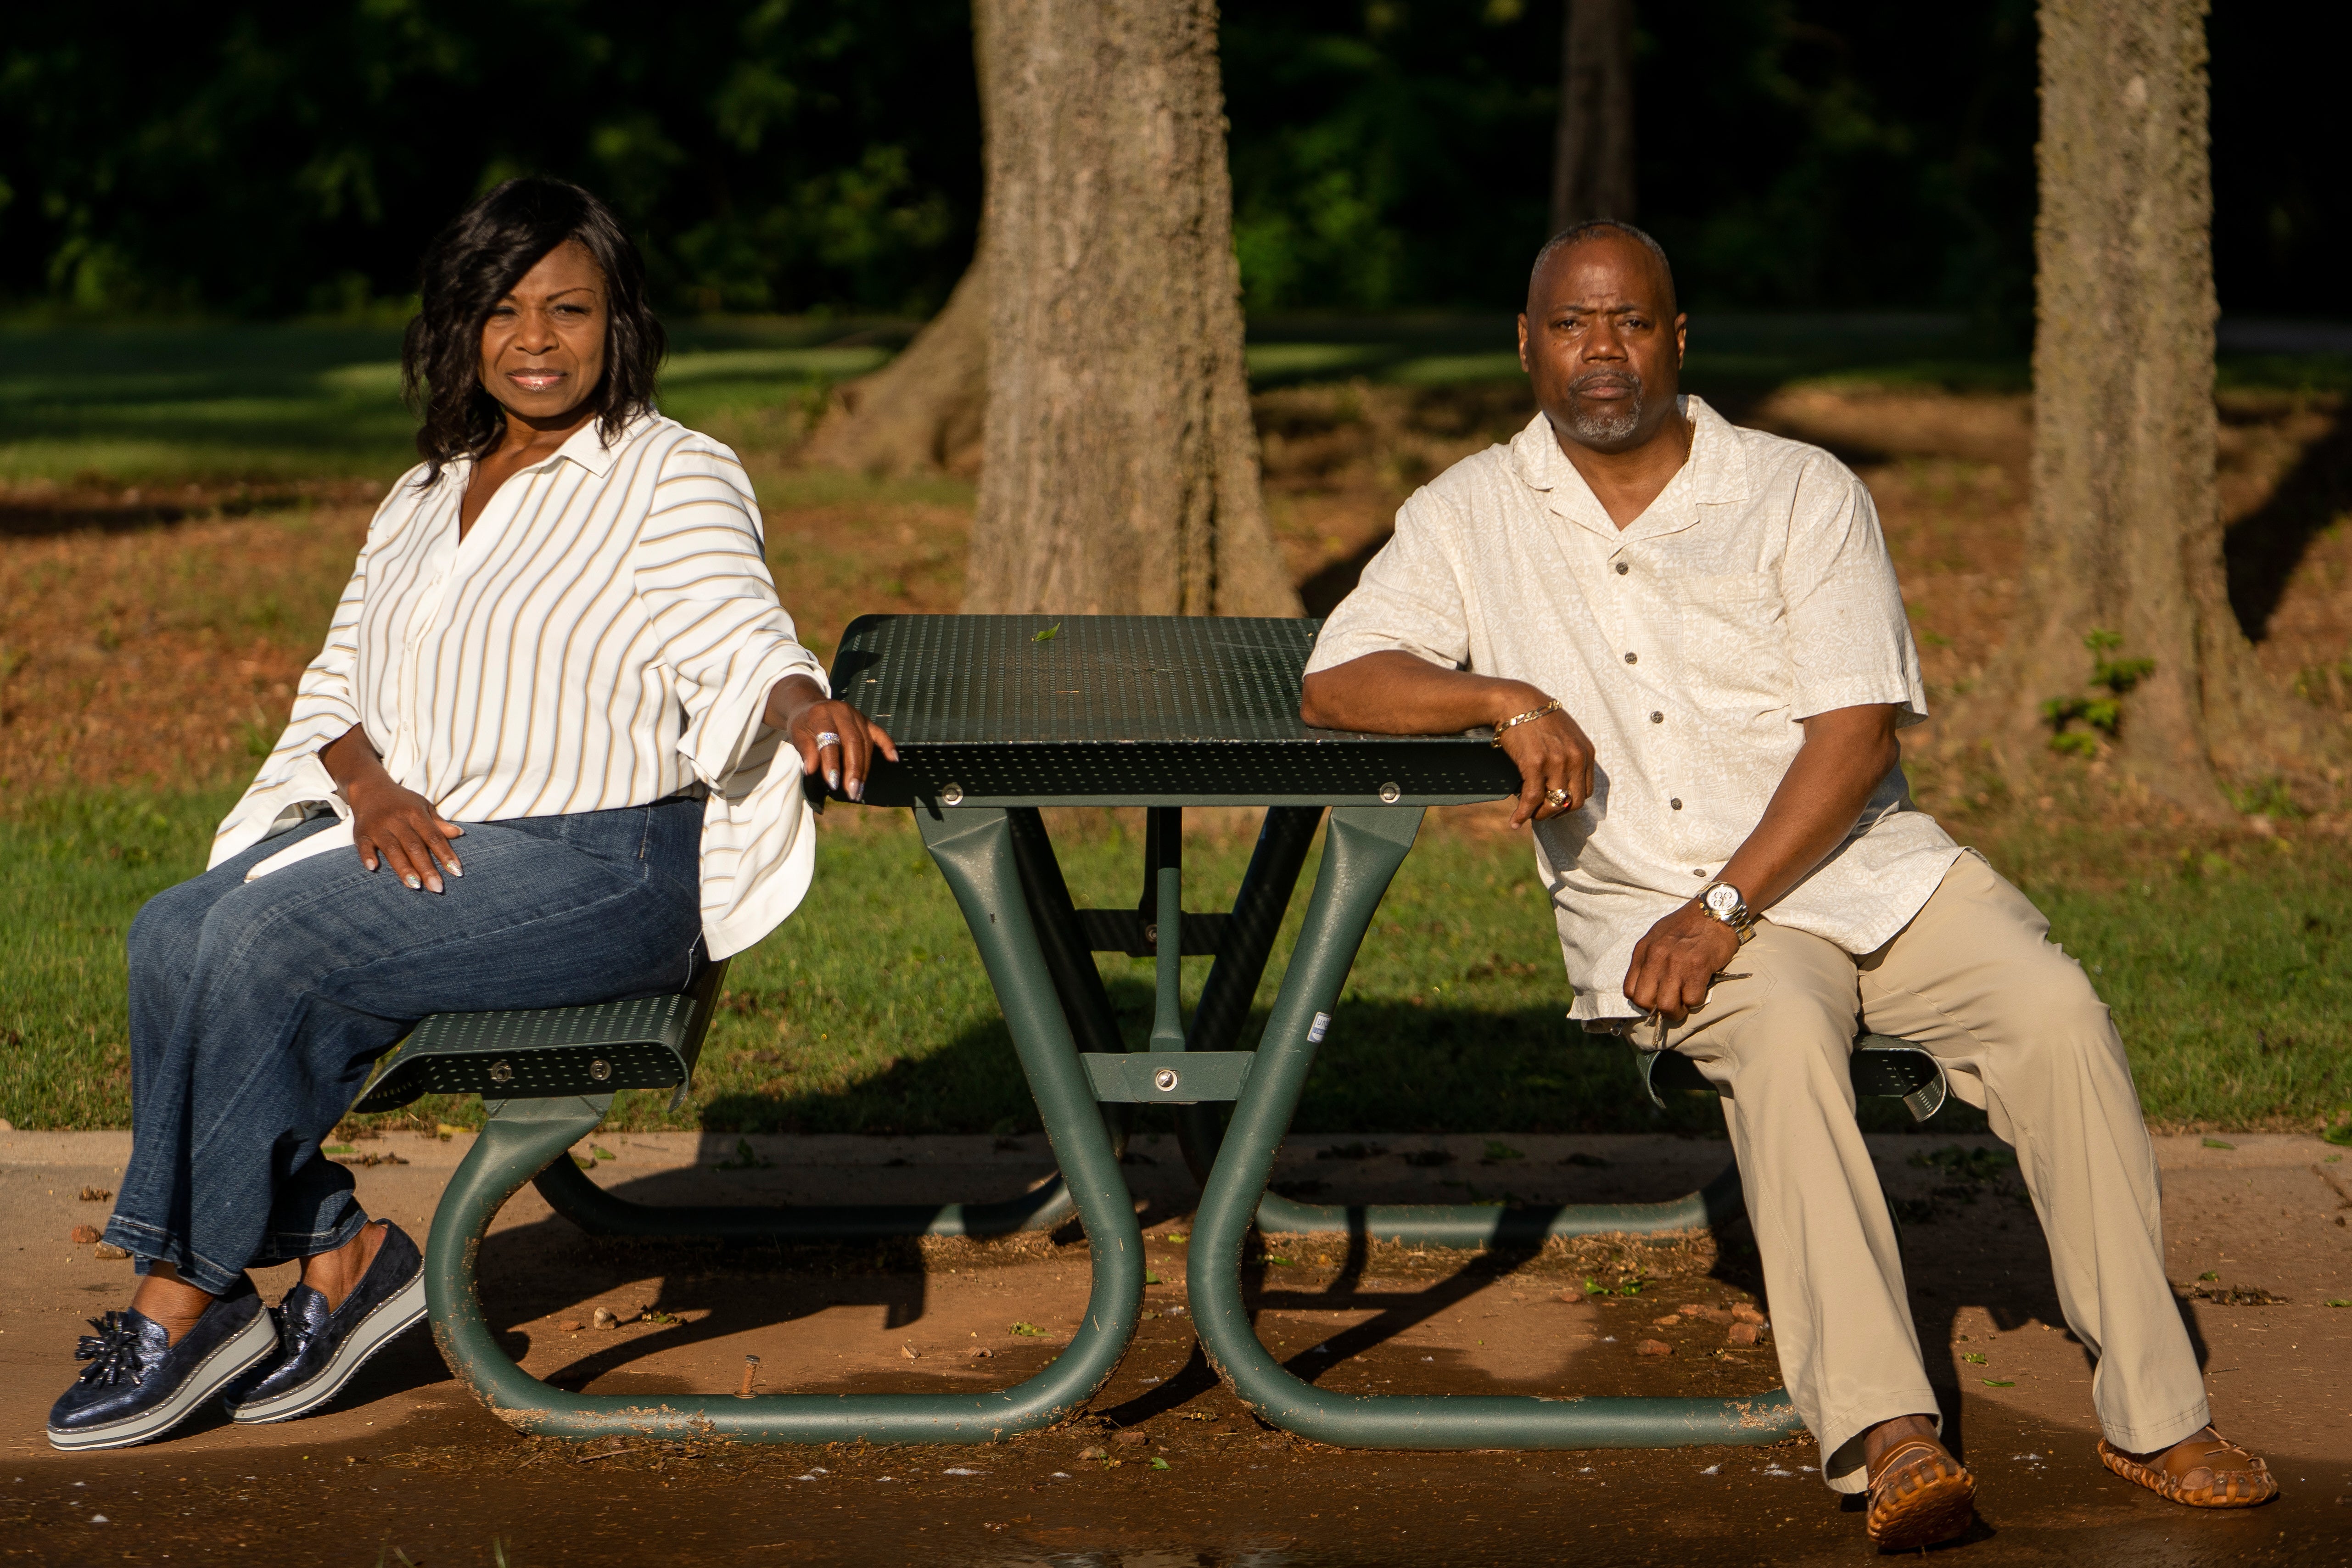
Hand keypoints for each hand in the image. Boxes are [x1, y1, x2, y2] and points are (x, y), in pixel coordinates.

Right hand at [347, 775, 463, 892]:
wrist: (370, 787)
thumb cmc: (402, 802)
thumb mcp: (423, 806)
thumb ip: (438, 823)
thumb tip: (460, 833)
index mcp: (416, 814)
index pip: (434, 837)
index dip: (446, 854)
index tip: (457, 872)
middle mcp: (397, 820)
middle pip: (414, 846)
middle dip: (427, 868)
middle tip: (437, 888)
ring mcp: (378, 826)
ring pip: (392, 849)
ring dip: (403, 868)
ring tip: (415, 886)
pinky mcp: (361, 832)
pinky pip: (364, 845)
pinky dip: (367, 856)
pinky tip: (373, 868)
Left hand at [764, 674, 898, 800]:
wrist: (809, 706)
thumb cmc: (803, 725)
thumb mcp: (797, 735)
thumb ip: (805, 751)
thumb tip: (811, 770)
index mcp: (822, 714)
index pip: (830, 741)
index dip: (832, 763)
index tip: (833, 784)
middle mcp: (842, 712)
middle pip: (853, 742)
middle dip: (854, 769)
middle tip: (852, 791)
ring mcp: (857, 715)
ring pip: (866, 742)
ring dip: (864, 768)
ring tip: (859, 788)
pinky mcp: (866, 720)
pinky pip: (879, 733)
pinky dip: (887, 746)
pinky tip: (893, 759)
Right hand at [1495, 695, 1596, 827]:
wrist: (1516, 702)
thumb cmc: (1538, 718)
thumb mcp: (1566, 734)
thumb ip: (1571, 756)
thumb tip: (1563, 783)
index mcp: (1586, 752)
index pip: (1587, 792)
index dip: (1571, 804)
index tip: (1557, 806)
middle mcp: (1576, 758)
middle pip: (1574, 802)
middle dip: (1558, 813)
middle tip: (1543, 814)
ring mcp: (1556, 762)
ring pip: (1554, 804)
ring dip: (1541, 815)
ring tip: (1529, 816)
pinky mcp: (1535, 764)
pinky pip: (1532, 799)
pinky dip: (1523, 814)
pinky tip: (1515, 821)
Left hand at [1622, 902, 1738, 1024]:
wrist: (1715, 910)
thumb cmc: (1688, 924)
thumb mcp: (1658, 936)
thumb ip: (1649, 959)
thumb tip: (1648, 985)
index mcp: (1643, 950)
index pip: (1629, 990)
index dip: (1643, 1001)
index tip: (1655, 999)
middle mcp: (1655, 958)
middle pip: (1644, 1002)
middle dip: (1657, 1010)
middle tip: (1672, 1004)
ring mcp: (1675, 964)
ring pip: (1667, 1006)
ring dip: (1678, 1010)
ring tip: (1686, 1002)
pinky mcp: (1697, 968)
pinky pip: (1691, 1000)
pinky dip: (1696, 1001)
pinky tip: (1700, 989)